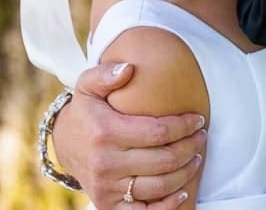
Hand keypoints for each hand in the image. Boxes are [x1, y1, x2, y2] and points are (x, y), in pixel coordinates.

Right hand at [54, 62, 206, 208]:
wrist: (64, 144)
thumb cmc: (87, 111)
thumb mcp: (88, 85)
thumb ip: (106, 74)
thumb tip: (129, 68)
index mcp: (106, 132)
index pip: (158, 132)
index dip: (184, 126)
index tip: (198, 119)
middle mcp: (106, 163)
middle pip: (164, 160)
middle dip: (190, 148)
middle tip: (201, 137)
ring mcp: (107, 188)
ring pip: (159, 186)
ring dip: (186, 172)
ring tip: (196, 157)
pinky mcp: (108, 205)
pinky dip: (169, 204)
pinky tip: (183, 189)